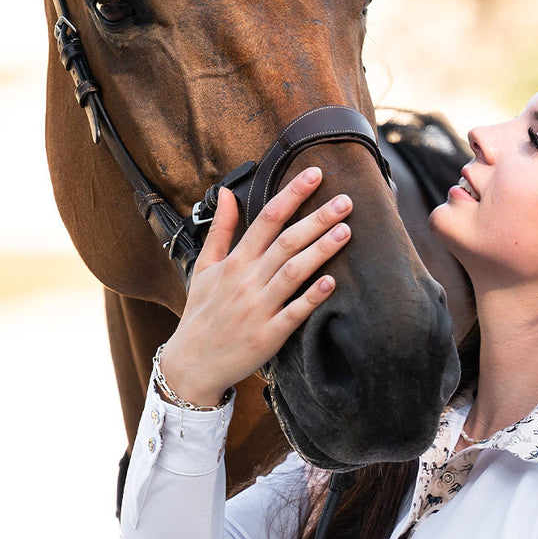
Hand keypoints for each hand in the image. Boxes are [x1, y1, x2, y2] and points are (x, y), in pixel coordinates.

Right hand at [159, 166, 350, 406]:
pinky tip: (332, 282)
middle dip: (316, 218)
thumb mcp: (203, 268)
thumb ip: (220, 230)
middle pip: (286, 242)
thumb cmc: (201, 314)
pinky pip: (293, 314)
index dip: (292, 194)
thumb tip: (225, 192)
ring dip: (320, 250)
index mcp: (234, 262)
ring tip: (346, 231)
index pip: (266, 219)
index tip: (315, 174)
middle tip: (345, 200)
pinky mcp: (268, 335)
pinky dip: (311, 297)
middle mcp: (247, 280)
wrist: (191, 364)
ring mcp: (258, 308)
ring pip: (292, 272)